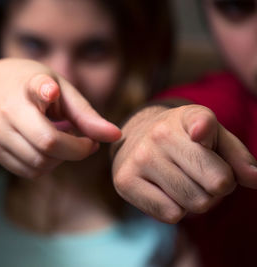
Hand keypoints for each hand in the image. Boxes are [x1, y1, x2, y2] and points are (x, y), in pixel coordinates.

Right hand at [0, 59, 121, 177]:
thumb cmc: (33, 86)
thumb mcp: (61, 89)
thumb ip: (86, 114)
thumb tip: (116, 136)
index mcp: (26, 85)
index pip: (35, 88)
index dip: (44, 90)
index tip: (51, 91)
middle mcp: (7, 111)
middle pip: (47, 143)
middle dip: (76, 150)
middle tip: (87, 142)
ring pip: (39, 164)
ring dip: (61, 159)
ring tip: (64, 140)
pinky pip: (29, 171)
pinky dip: (46, 165)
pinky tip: (48, 148)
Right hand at [112, 104, 256, 222]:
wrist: (137, 140)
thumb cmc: (184, 141)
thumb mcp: (215, 138)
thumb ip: (238, 157)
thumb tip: (254, 179)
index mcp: (186, 117)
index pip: (202, 124)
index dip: (204, 131)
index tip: (200, 133)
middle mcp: (159, 135)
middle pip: (215, 185)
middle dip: (216, 188)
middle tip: (201, 176)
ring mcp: (139, 158)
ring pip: (194, 203)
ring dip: (197, 201)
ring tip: (183, 183)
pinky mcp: (124, 181)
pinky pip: (171, 215)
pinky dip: (175, 210)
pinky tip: (165, 192)